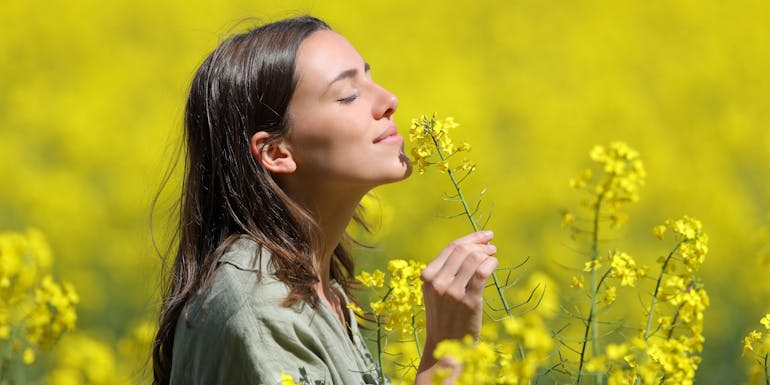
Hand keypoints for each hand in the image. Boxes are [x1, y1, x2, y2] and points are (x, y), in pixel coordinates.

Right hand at [414, 231, 497, 383]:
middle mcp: (437, 282)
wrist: (445, 346)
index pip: (450, 248)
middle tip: (491, 244)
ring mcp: (452, 292)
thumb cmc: (444, 317)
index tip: (483, 235)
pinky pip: (482, 272)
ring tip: (493, 254)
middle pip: (463, 250)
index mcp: (427, 277)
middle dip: (480, 243)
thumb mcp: (435, 292)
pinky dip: (491, 263)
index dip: (470, 237)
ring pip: (473, 259)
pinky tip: (494, 263)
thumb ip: (445, 271)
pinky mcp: (468, 301)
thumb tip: (469, 246)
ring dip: (487, 253)